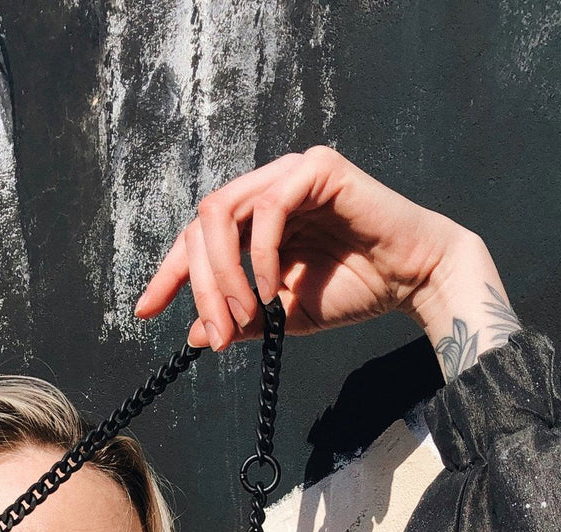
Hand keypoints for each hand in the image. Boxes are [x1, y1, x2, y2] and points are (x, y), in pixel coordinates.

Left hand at [134, 146, 517, 376]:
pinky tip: (273, 290)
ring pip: (222, 213)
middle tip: (216, 334)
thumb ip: (241, 318)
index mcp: (257, 217)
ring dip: (223, 274)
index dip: (167, 273)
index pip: (195, 237)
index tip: (145, 311)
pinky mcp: (318, 168)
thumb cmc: (357, 290)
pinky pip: (266, 209)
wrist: (414, 280)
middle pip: (200, 226)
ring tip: (245, 317)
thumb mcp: (284, 315)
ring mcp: (291, 172)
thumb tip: (192, 333)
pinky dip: (259, 255)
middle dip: (197, 286)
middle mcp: (268, 187)